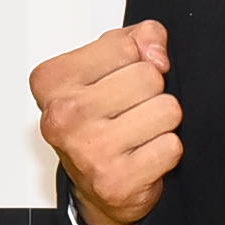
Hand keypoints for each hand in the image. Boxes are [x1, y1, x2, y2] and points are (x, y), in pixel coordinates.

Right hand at [31, 21, 181, 224]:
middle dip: (151, 92)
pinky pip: (171, 146)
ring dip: (161, 122)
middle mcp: (64, 115)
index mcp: (53, 81)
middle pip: (149, 77)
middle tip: (129, 110)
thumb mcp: (107, 65)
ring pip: (167, 110)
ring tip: (137, 132)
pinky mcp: (115, 181)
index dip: (136, 60)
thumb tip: (157, 53)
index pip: (126, 46)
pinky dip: (164, 151)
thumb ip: (136, 39)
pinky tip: (141, 154)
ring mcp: (89, 149)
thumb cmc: (97, 120)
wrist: (94, 185)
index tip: (117, 80)